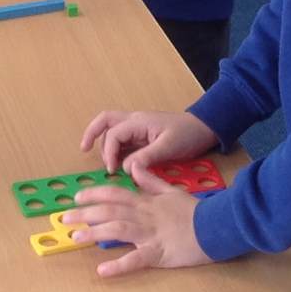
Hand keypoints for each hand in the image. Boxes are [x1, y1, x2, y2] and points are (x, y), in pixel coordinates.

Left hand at [61, 171, 208, 276]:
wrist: (216, 226)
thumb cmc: (194, 211)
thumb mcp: (171, 191)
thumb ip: (150, 180)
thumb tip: (133, 166)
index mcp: (146, 202)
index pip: (115, 194)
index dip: (94, 194)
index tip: (77, 197)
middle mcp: (144, 216)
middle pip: (110, 211)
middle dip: (85, 214)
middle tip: (65, 219)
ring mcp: (150, 234)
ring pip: (118, 230)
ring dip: (94, 234)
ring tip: (75, 239)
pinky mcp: (158, 253)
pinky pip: (136, 260)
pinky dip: (119, 266)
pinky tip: (102, 271)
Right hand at [80, 108, 218, 176]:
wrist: (205, 129)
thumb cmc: (188, 135)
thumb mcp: (168, 148)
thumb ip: (145, 157)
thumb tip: (125, 168)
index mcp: (138, 122)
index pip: (113, 134)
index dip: (109, 152)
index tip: (113, 170)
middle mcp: (134, 121)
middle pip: (105, 121)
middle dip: (92, 135)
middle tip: (85, 151)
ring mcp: (138, 127)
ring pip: (112, 130)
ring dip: (105, 145)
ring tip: (108, 165)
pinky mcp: (143, 135)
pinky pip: (123, 139)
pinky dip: (116, 149)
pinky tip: (117, 163)